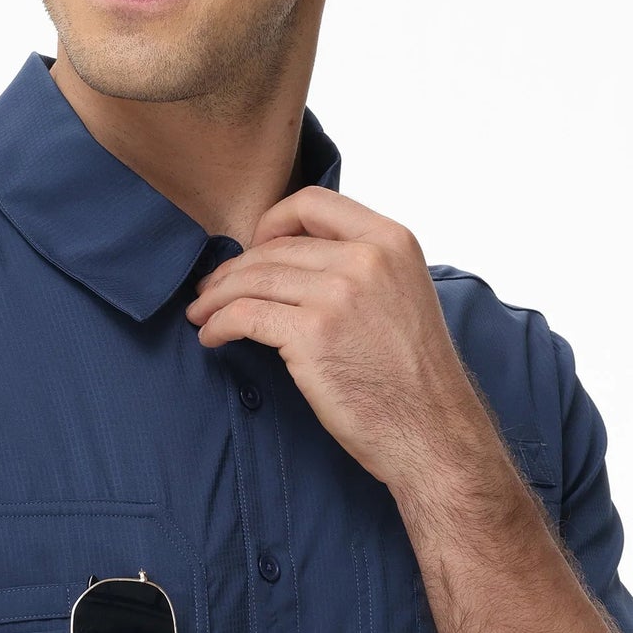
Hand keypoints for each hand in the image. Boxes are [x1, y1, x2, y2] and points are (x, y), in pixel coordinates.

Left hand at [185, 187, 502, 498]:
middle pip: (276, 247)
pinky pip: (245, 315)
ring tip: (201, 314)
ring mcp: (338, 294)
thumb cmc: (414, 379)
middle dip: (234, 269)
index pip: (314, 201)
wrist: (430, 431)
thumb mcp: (402, 297)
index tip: (254, 248)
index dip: (273, 221)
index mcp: (391, 240)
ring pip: (254, 279)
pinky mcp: (311, 335)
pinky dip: (219, 324)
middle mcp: (366, 258)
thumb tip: (300, 263)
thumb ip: (362, 269)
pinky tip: (212, 337)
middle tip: (209, 291)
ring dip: (217, 297)